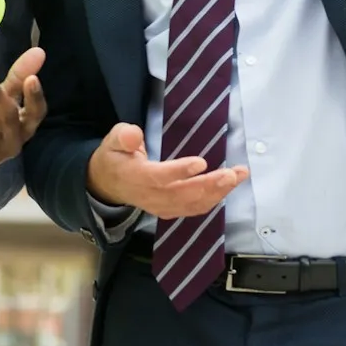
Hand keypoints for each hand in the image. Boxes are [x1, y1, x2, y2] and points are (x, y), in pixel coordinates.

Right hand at [86, 122, 248, 219]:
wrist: (108, 184)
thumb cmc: (115, 157)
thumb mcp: (113, 140)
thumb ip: (123, 137)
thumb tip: (134, 135)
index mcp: (135, 177)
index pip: (158, 177)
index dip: (180, 172)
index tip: (201, 163)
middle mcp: (150, 196)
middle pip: (182, 194)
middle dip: (210, 185)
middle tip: (232, 174)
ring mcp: (161, 206)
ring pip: (191, 204)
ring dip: (218, 192)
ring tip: (238, 177)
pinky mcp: (169, 210)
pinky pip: (193, 209)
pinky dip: (213, 200)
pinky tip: (228, 187)